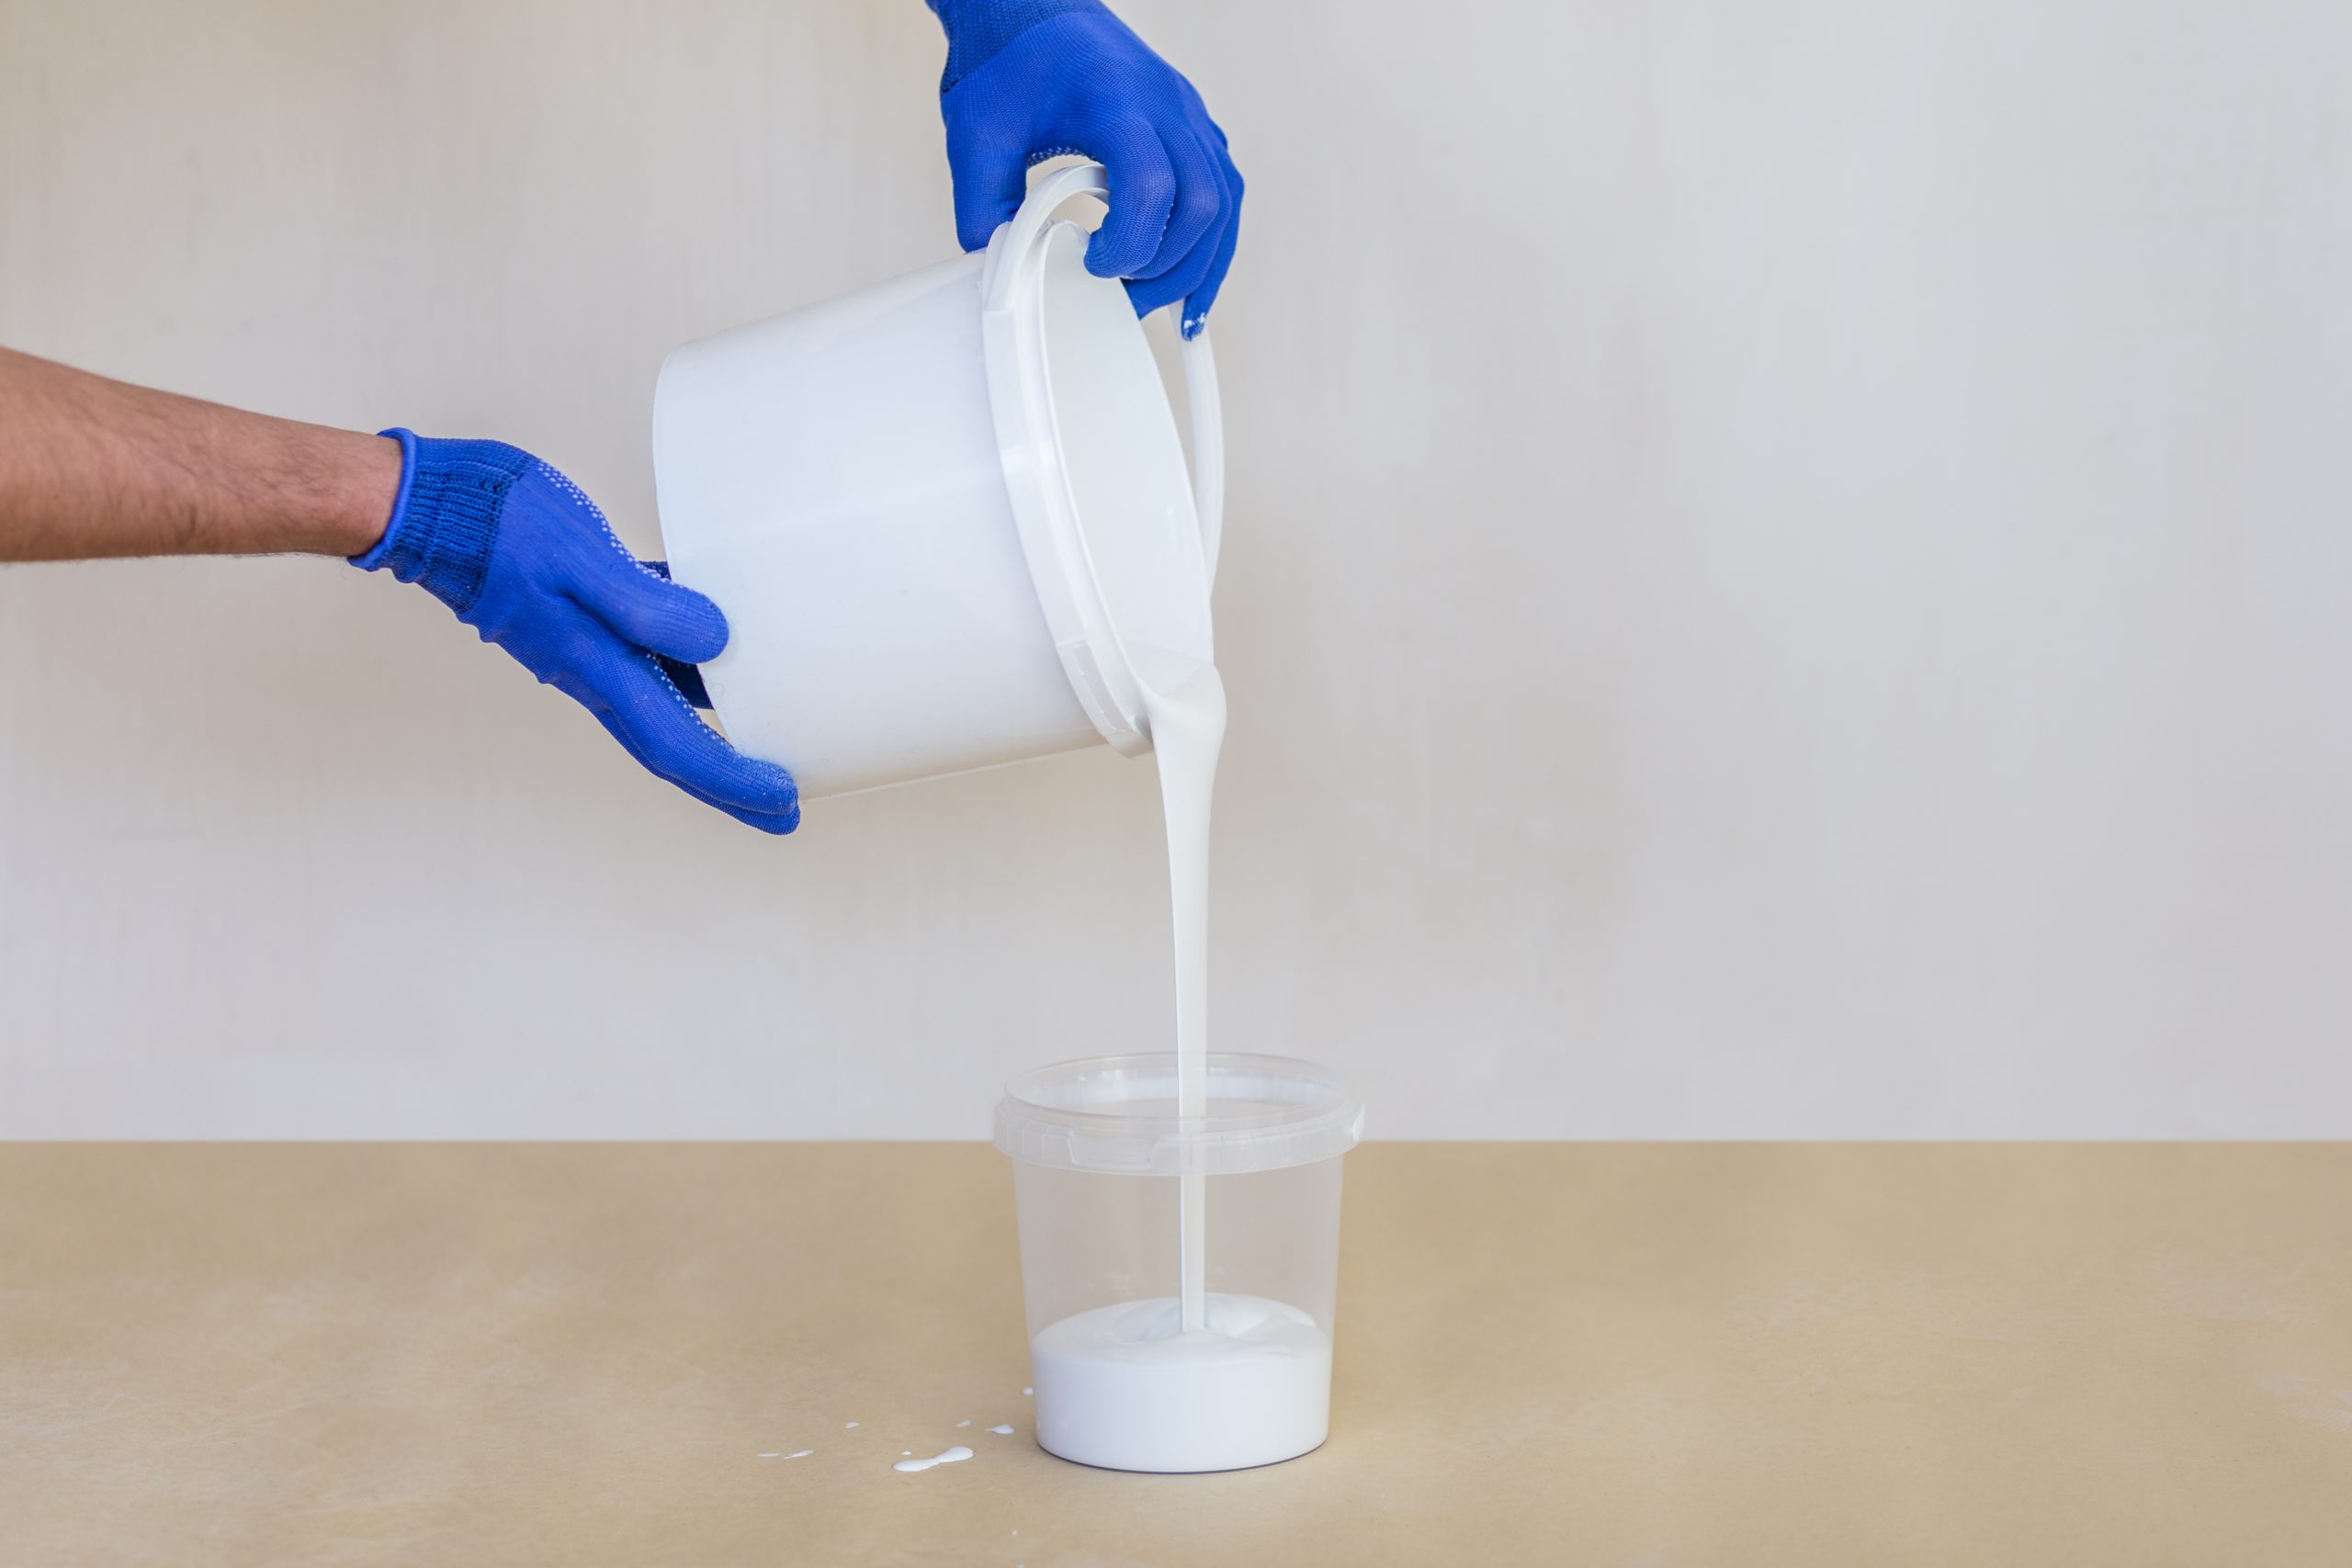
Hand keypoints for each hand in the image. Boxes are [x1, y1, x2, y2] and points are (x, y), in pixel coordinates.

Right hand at [354, 431, 800, 833]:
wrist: (428, 504)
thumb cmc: (496, 525)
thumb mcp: (580, 557)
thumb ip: (646, 602)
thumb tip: (714, 642)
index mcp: (597, 666)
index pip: (676, 745)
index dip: (732, 780)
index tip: (782, 803)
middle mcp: (594, 667)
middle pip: (673, 741)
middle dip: (728, 776)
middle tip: (780, 801)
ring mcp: (586, 642)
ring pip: (662, 696)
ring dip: (712, 720)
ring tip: (764, 724)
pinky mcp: (582, 607)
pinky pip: (647, 643)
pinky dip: (685, 653)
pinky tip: (717, 628)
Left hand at [927, 0, 1242, 335]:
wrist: (1030, 9)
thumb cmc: (1008, 63)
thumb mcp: (975, 136)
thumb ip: (982, 206)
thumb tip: (1001, 269)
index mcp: (1115, 102)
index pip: (1151, 186)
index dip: (1129, 243)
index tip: (1092, 264)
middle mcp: (1166, 105)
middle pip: (1203, 204)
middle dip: (1168, 267)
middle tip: (1122, 293)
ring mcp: (1187, 113)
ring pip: (1224, 202)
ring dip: (1196, 262)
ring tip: (1155, 300)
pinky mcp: (1193, 124)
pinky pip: (1225, 189)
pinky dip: (1212, 241)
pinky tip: (1190, 278)